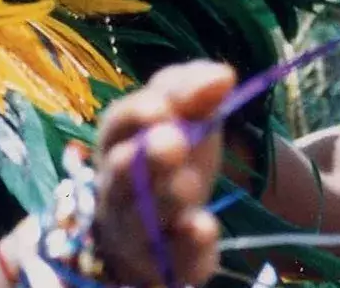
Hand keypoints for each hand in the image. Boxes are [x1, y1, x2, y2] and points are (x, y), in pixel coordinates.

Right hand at [93, 61, 233, 285]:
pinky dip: (187, 247)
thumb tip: (223, 75)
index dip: (135, 116)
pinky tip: (203, 227)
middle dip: (145, 158)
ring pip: (139, 220)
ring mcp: (137, 230)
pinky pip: (171, 261)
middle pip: (121, 175)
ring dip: (163, 199)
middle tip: (172, 142)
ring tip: (189, 185)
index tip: (163, 108)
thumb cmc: (174, 154)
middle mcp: (119, 187)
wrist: (171, 219)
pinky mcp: (164, 264)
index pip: (116, 125)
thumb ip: (196, 90)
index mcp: (119, 142)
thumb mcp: (185, 116)